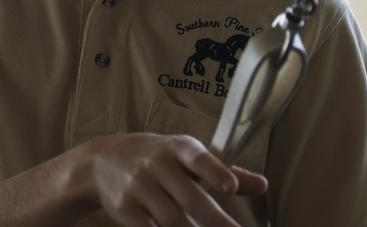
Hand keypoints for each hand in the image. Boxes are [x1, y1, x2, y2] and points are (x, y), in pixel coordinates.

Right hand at [82, 132, 266, 226]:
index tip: (231, 187)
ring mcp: (139, 187)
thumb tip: (263, 185)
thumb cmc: (157, 158)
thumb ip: (224, 171)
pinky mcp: (125, 209)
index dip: (215, 171)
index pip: (198, 159)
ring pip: (172, 219)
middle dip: (215, 220)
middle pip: (190, 198)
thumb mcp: (187, 155)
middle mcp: (158, 164)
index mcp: (178, 148)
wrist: (102, 160)